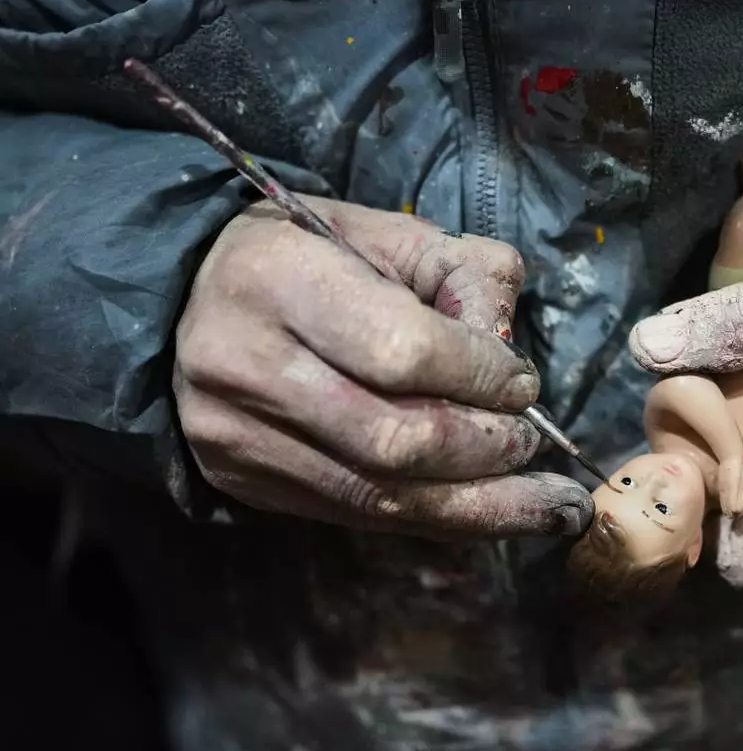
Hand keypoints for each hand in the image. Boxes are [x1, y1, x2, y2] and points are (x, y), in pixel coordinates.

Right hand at [175, 196, 591, 536]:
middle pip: (395, 439)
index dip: (480, 376)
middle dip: (486, 449)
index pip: (403, 351)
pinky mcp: (247, 482)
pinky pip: (361, 514)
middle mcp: (244, 365)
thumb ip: (458, 272)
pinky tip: (496, 515)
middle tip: (530, 441)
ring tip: (551, 506)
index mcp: (276, 278)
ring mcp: (239, 436)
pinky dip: (439, 519)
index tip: (524, 385)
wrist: (183, 305)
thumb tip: (509, 352)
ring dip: (482, 507)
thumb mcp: (379, 232)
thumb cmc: (301, 258)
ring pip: (381, 494)